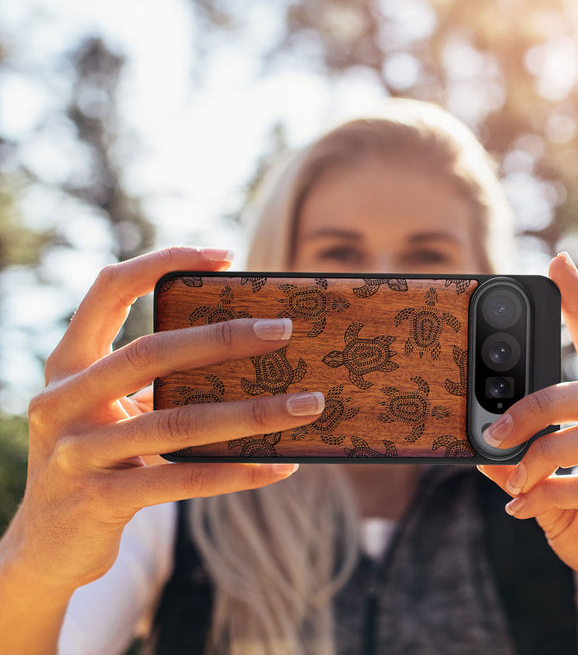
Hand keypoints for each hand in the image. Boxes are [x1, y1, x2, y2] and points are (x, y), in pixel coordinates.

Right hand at [3, 247, 324, 594]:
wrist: (45, 546)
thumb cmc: (97, 459)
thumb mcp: (112, 411)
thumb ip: (155, 382)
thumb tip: (247, 356)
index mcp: (68, 365)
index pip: (109, 289)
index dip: (162, 262)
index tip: (224, 256)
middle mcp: (62, 401)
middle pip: (151, 353)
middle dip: (223, 338)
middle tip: (284, 330)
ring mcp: (76, 453)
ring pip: (178, 422)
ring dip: (253, 413)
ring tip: (307, 405)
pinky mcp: (99, 501)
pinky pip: (183, 479)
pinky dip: (237, 472)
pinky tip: (280, 466)